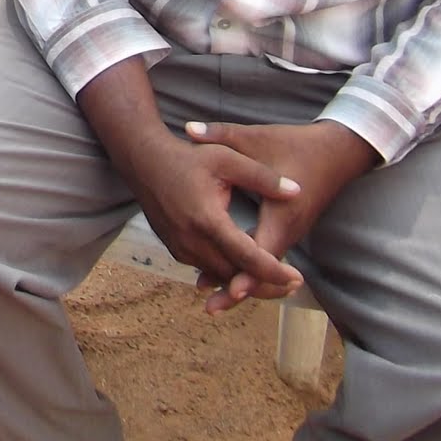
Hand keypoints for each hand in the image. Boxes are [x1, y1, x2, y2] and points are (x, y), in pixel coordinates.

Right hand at [118, 131, 304, 312]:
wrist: (143, 160)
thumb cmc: (187, 157)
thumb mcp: (228, 158)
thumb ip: (263, 177)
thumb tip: (297, 191)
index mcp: (207, 220)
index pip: (247, 257)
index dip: (273, 272)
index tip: (297, 279)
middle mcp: (191, 240)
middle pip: (235, 276)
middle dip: (265, 283)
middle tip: (293, 283)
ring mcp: (180, 247)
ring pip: (220, 275)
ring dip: (246, 280)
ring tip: (275, 279)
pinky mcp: (175, 249)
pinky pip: (206, 268)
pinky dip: (228, 272)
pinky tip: (245, 267)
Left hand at [182, 119, 376, 310]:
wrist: (337, 152)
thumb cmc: (296, 144)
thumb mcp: (256, 138)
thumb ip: (222, 134)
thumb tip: (188, 129)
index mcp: (281, 213)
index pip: (261, 252)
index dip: (243, 273)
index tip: (225, 291)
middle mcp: (288, 229)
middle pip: (261, 269)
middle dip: (236, 287)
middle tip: (209, 307)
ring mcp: (290, 232)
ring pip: (263, 265)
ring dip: (240, 280)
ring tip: (211, 301)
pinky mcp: (286, 229)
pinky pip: (265, 255)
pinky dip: (247, 267)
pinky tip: (225, 275)